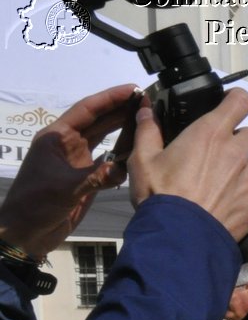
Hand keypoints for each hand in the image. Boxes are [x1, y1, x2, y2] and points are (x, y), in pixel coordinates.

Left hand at [0, 84, 138, 256]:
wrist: (28, 231)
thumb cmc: (36, 204)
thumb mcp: (66, 188)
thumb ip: (96, 177)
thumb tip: (124, 167)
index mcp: (57, 138)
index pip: (86, 111)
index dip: (109, 98)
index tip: (132, 89)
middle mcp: (68, 145)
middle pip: (97, 120)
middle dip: (120, 109)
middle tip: (146, 100)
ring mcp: (78, 161)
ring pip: (104, 138)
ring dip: (123, 127)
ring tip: (147, 117)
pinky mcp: (86, 176)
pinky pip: (108, 160)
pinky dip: (123, 153)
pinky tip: (139, 147)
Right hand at [127, 87, 247, 241]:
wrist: (178, 235)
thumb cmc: (160, 195)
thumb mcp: (143, 159)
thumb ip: (147, 130)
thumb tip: (145, 110)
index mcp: (209, 134)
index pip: (240, 102)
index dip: (237, 102)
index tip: (230, 107)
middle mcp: (235, 152)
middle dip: (238, 142)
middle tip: (219, 156)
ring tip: (231, 181)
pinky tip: (244, 202)